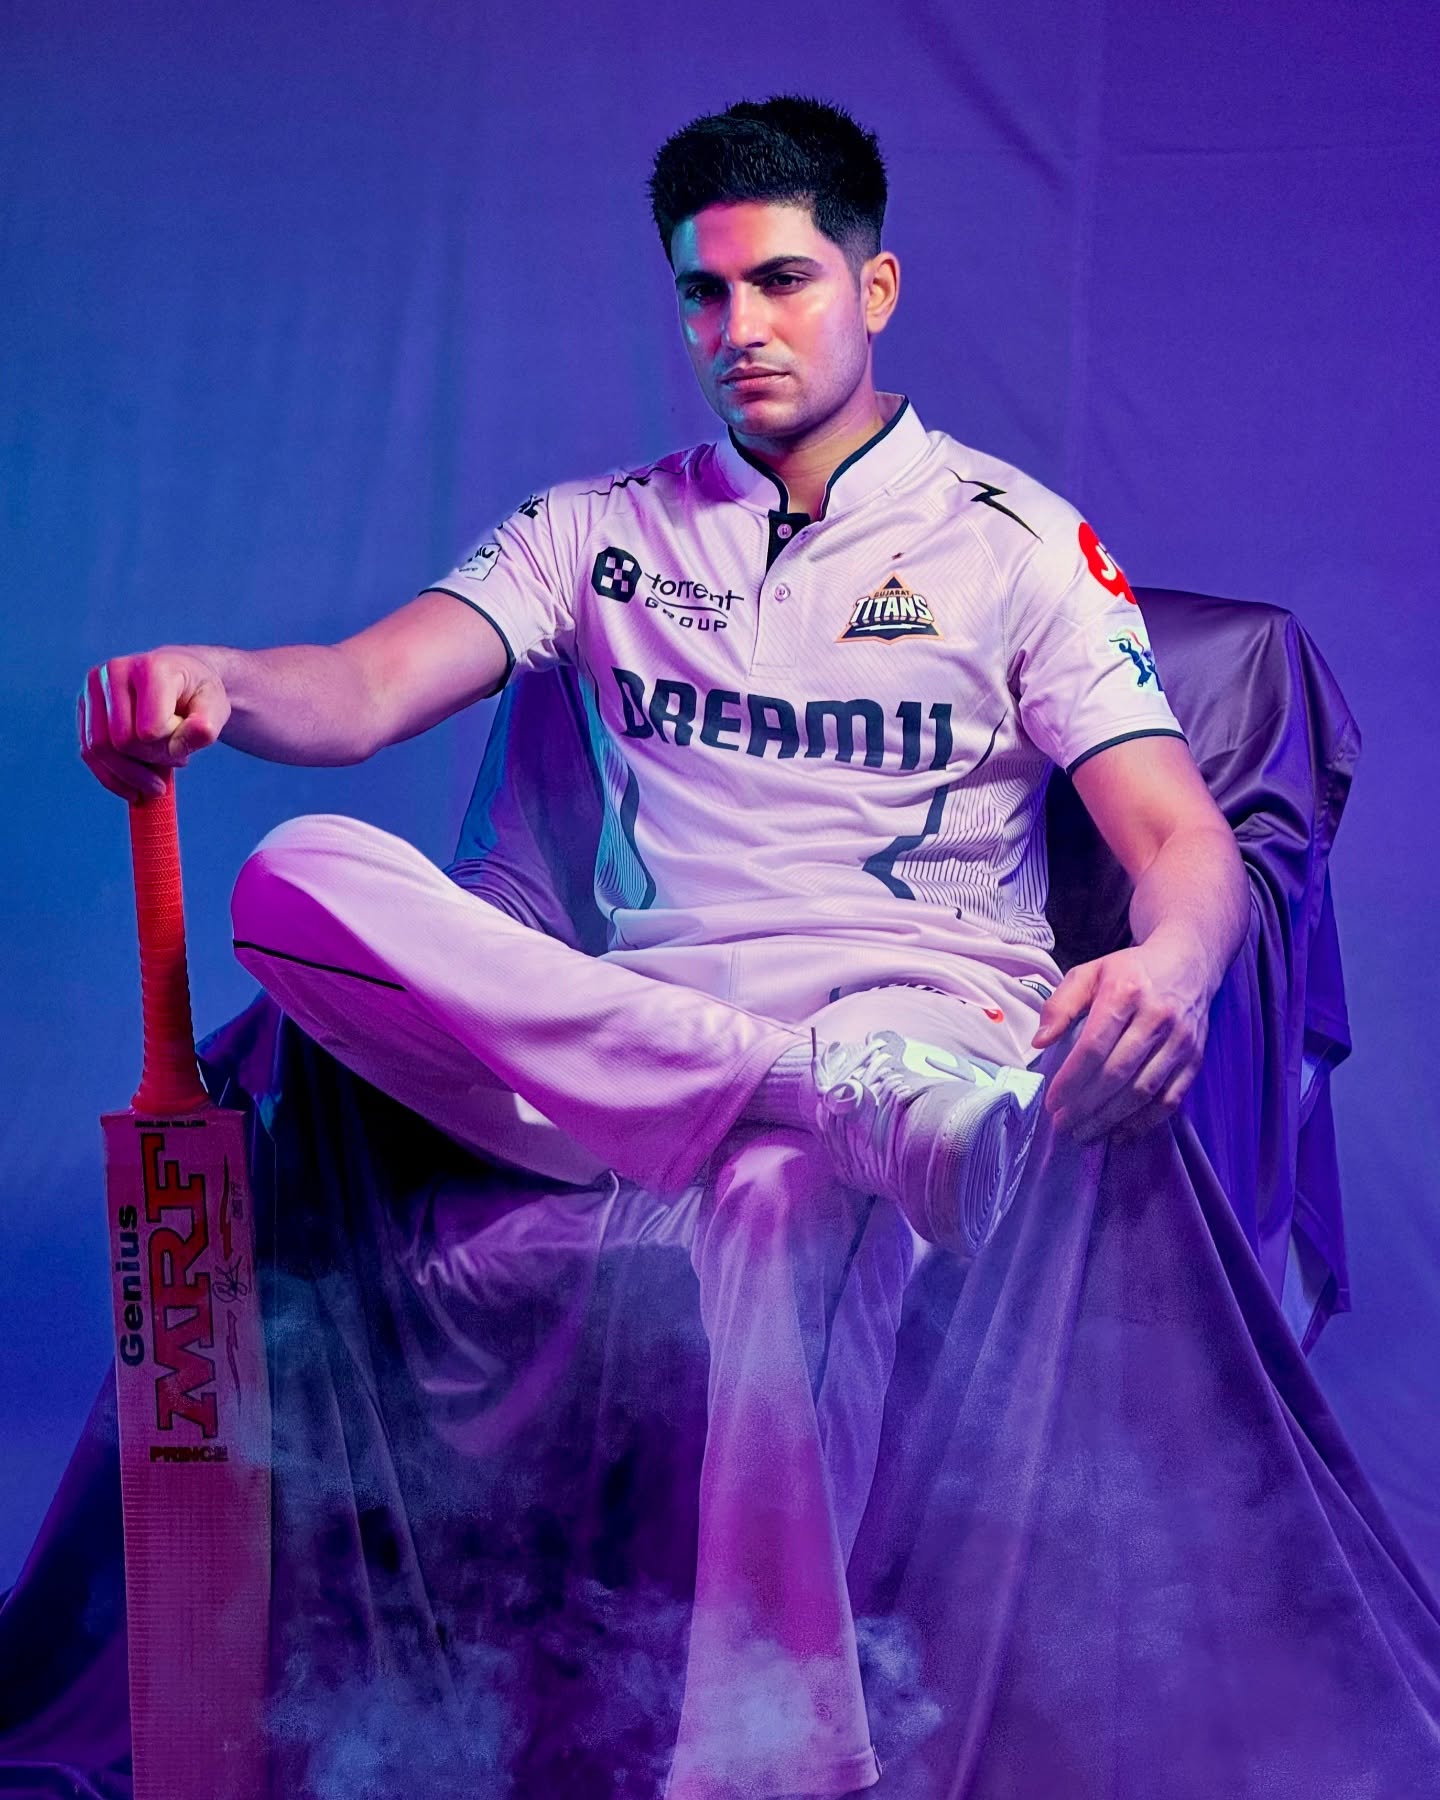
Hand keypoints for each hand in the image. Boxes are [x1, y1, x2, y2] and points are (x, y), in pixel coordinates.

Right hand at [78, 648, 230, 802]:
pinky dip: (111, 778)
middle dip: (150, 762)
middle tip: (176, 762)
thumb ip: (206, 726)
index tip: (186, 747)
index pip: (150, 730)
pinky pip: (88, 752)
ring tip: (157, 782)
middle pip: (121, 741)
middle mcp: (115, 672)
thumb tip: (191, 738)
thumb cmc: (198, 694)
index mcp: (150, 668)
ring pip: (99, 750)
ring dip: (130, 776)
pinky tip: (134, 789)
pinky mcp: (85, 706)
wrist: (182, 678)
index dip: (170, 749)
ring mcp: (94, 688)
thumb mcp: (216, 708)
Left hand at [1030, 934, 1210, 1144]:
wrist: (1189, 964)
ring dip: (1110, 1119)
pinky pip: (1170, 1099)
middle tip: (1062, 1125)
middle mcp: (1157, 1018)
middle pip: (1117, 1074)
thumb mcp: (1089, 973)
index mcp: (1125, 993)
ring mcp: (1180, 1041)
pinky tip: (1119, 1132)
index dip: (1071, 1080)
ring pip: (1144, 1092)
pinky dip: (1144, 1122)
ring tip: (1084, 1133)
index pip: (1094, 1046)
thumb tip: (1040, 1042)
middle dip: (1086, 1107)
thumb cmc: (1130, 971)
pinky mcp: (1195, 1059)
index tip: (1052, 1102)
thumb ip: (1060, 1005)